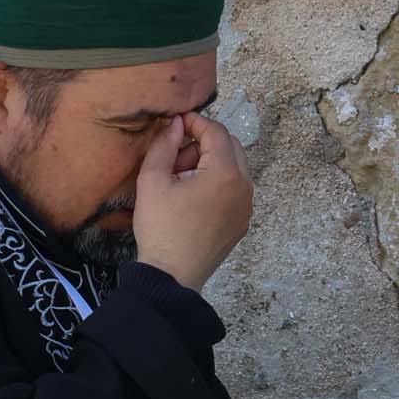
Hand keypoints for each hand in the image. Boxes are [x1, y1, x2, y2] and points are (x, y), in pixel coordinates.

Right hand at [132, 112, 254, 292]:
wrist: (171, 276)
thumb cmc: (160, 228)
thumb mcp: (153, 180)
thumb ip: (165, 144)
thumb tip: (177, 124)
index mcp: (225, 174)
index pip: (216, 131)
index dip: (195, 121)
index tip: (176, 123)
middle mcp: (244, 188)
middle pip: (230, 146)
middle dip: (204, 143)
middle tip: (176, 156)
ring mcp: (246, 207)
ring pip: (233, 168)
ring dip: (210, 163)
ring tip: (181, 179)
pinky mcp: (241, 223)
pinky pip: (234, 190)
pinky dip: (217, 183)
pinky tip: (191, 198)